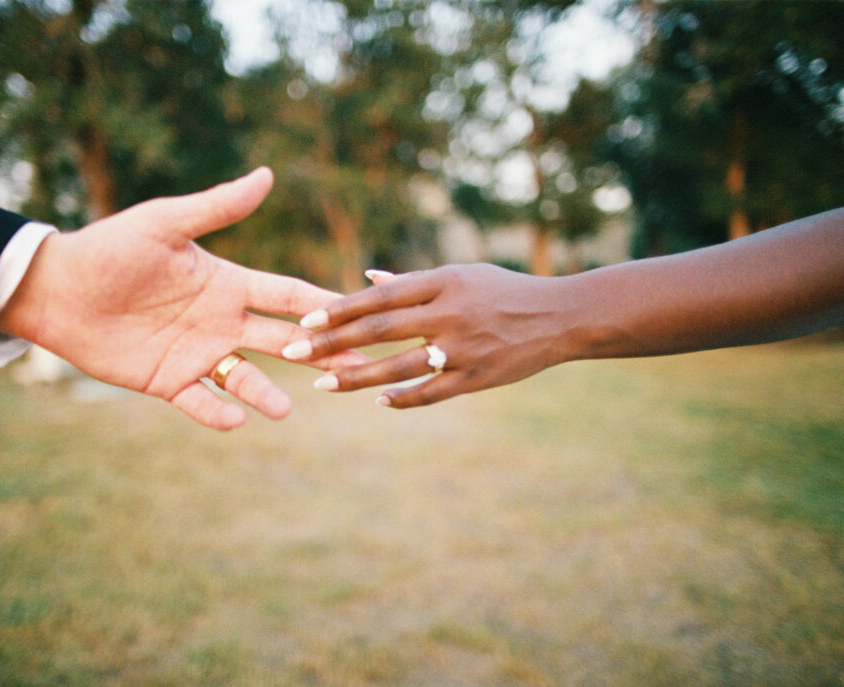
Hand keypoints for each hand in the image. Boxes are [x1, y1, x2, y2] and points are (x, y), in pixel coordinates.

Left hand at [0, 168, 365, 429]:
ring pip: (247, 379)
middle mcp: (221, 321)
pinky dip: (219, 413)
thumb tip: (267, 174)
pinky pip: (202, 402)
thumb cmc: (110, 248)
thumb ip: (218, 207)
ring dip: (267, 394)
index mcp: (227, 284)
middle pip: (282, 340)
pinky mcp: (169, 381)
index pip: (286, 295)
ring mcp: (198, 354)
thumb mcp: (165, 223)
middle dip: (317, 354)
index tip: (358, 311)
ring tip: (286, 410)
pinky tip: (234, 420)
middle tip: (352, 367)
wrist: (57, 290)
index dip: (320, 303)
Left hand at [284, 264, 578, 407]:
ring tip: (324, 382)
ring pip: (399, 367)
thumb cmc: (503, 289)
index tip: (305, 320)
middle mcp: (449, 314)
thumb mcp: (461, 274)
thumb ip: (413, 282)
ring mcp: (464, 349)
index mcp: (443, 283)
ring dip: (357, 376)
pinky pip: (432, 393)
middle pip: (380, 331)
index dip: (341, 310)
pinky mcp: (478, 378)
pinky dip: (403, 398)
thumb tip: (367, 281)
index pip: (380, 298)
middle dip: (333, 343)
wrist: (561, 316)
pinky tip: (377, 401)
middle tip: (294, 352)